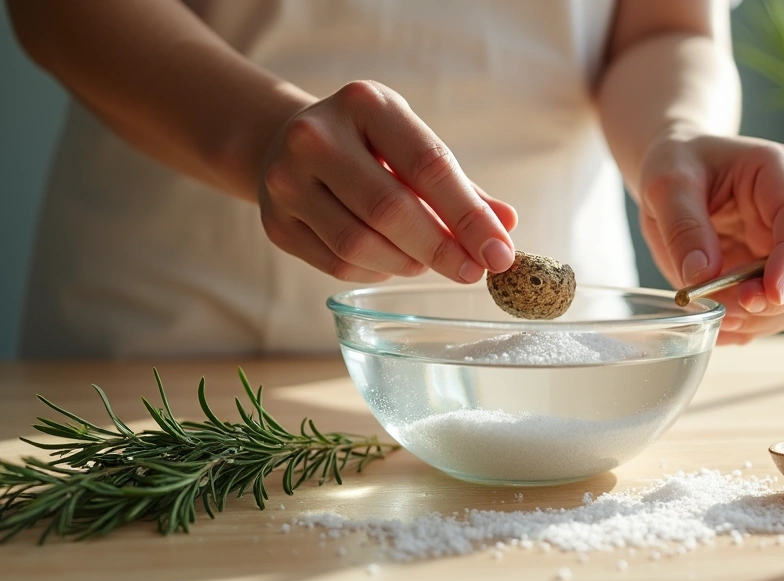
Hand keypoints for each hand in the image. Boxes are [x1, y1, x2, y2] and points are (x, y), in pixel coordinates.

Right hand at [257, 80, 518, 282]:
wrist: (285, 142)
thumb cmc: (370, 147)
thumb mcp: (414, 146)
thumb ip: (461, 188)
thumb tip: (506, 227)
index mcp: (365, 104)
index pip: (428, 165)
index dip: (469, 216)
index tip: (500, 252)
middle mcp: (316, 137)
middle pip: (391, 210)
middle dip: (442, 249)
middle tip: (474, 271)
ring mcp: (286, 181)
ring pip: (361, 245)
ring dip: (409, 263)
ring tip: (430, 260)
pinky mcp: (275, 224)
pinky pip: (339, 265)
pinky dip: (377, 272)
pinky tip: (392, 261)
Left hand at [638, 135, 783, 344]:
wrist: (675, 170)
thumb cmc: (675, 161)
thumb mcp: (667, 184)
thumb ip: (684, 228)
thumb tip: (702, 276)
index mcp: (778, 173)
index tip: (768, 293)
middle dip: (770, 298)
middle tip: (724, 309)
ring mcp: (783, 247)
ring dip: (760, 318)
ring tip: (715, 315)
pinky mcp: (768, 274)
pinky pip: (773, 312)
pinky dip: (748, 325)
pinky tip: (718, 322)